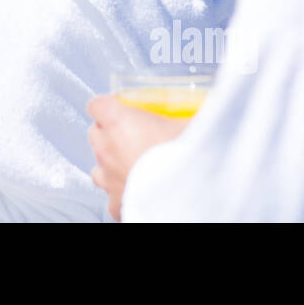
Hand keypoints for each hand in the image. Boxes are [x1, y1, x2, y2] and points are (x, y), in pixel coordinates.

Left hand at [86, 95, 188, 220]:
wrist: (187, 195)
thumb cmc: (186, 155)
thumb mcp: (192, 122)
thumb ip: (192, 109)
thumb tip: (207, 103)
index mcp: (117, 120)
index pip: (96, 105)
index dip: (109, 106)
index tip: (124, 109)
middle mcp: (106, 147)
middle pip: (96, 133)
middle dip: (111, 133)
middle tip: (136, 136)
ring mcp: (108, 177)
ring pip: (99, 165)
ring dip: (113, 164)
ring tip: (136, 165)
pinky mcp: (117, 202)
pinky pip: (112, 196)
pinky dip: (122, 193)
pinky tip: (139, 190)